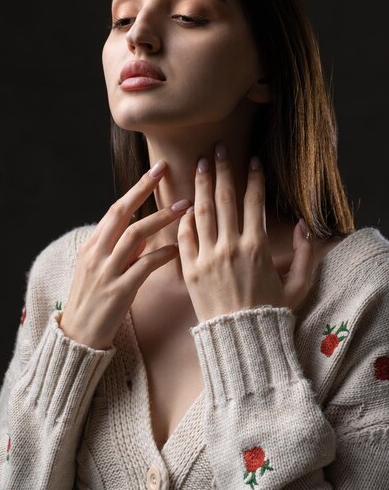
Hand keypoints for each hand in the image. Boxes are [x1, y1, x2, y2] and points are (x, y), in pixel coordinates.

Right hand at [60, 161, 189, 349]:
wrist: (79, 337)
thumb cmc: (92, 301)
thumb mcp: (98, 270)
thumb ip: (118, 250)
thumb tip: (142, 232)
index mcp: (92, 246)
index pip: (115, 209)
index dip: (136, 188)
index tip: (155, 170)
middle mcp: (96, 254)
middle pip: (121, 213)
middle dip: (144, 189)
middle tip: (167, 171)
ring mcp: (106, 271)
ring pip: (135, 235)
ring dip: (161, 219)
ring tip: (185, 208)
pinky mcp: (118, 291)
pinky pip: (144, 266)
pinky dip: (162, 254)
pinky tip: (178, 249)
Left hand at [177, 144, 314, 322]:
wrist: (240, 340)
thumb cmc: (271, 313)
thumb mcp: (298, 286)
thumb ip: (306, 255)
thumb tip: (302, 226)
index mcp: (256, 247)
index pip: (254, 202)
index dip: (254, 178)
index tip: (253, 160)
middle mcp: (230, 246)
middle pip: (225, 199)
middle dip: (222, 170)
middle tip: (218, 148)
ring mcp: (207, 257)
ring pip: (202, 212)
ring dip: (200, 185)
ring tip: (199, 163)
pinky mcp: (190, 270)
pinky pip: (184, 237)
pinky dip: (185, 219)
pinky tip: (186, 204)